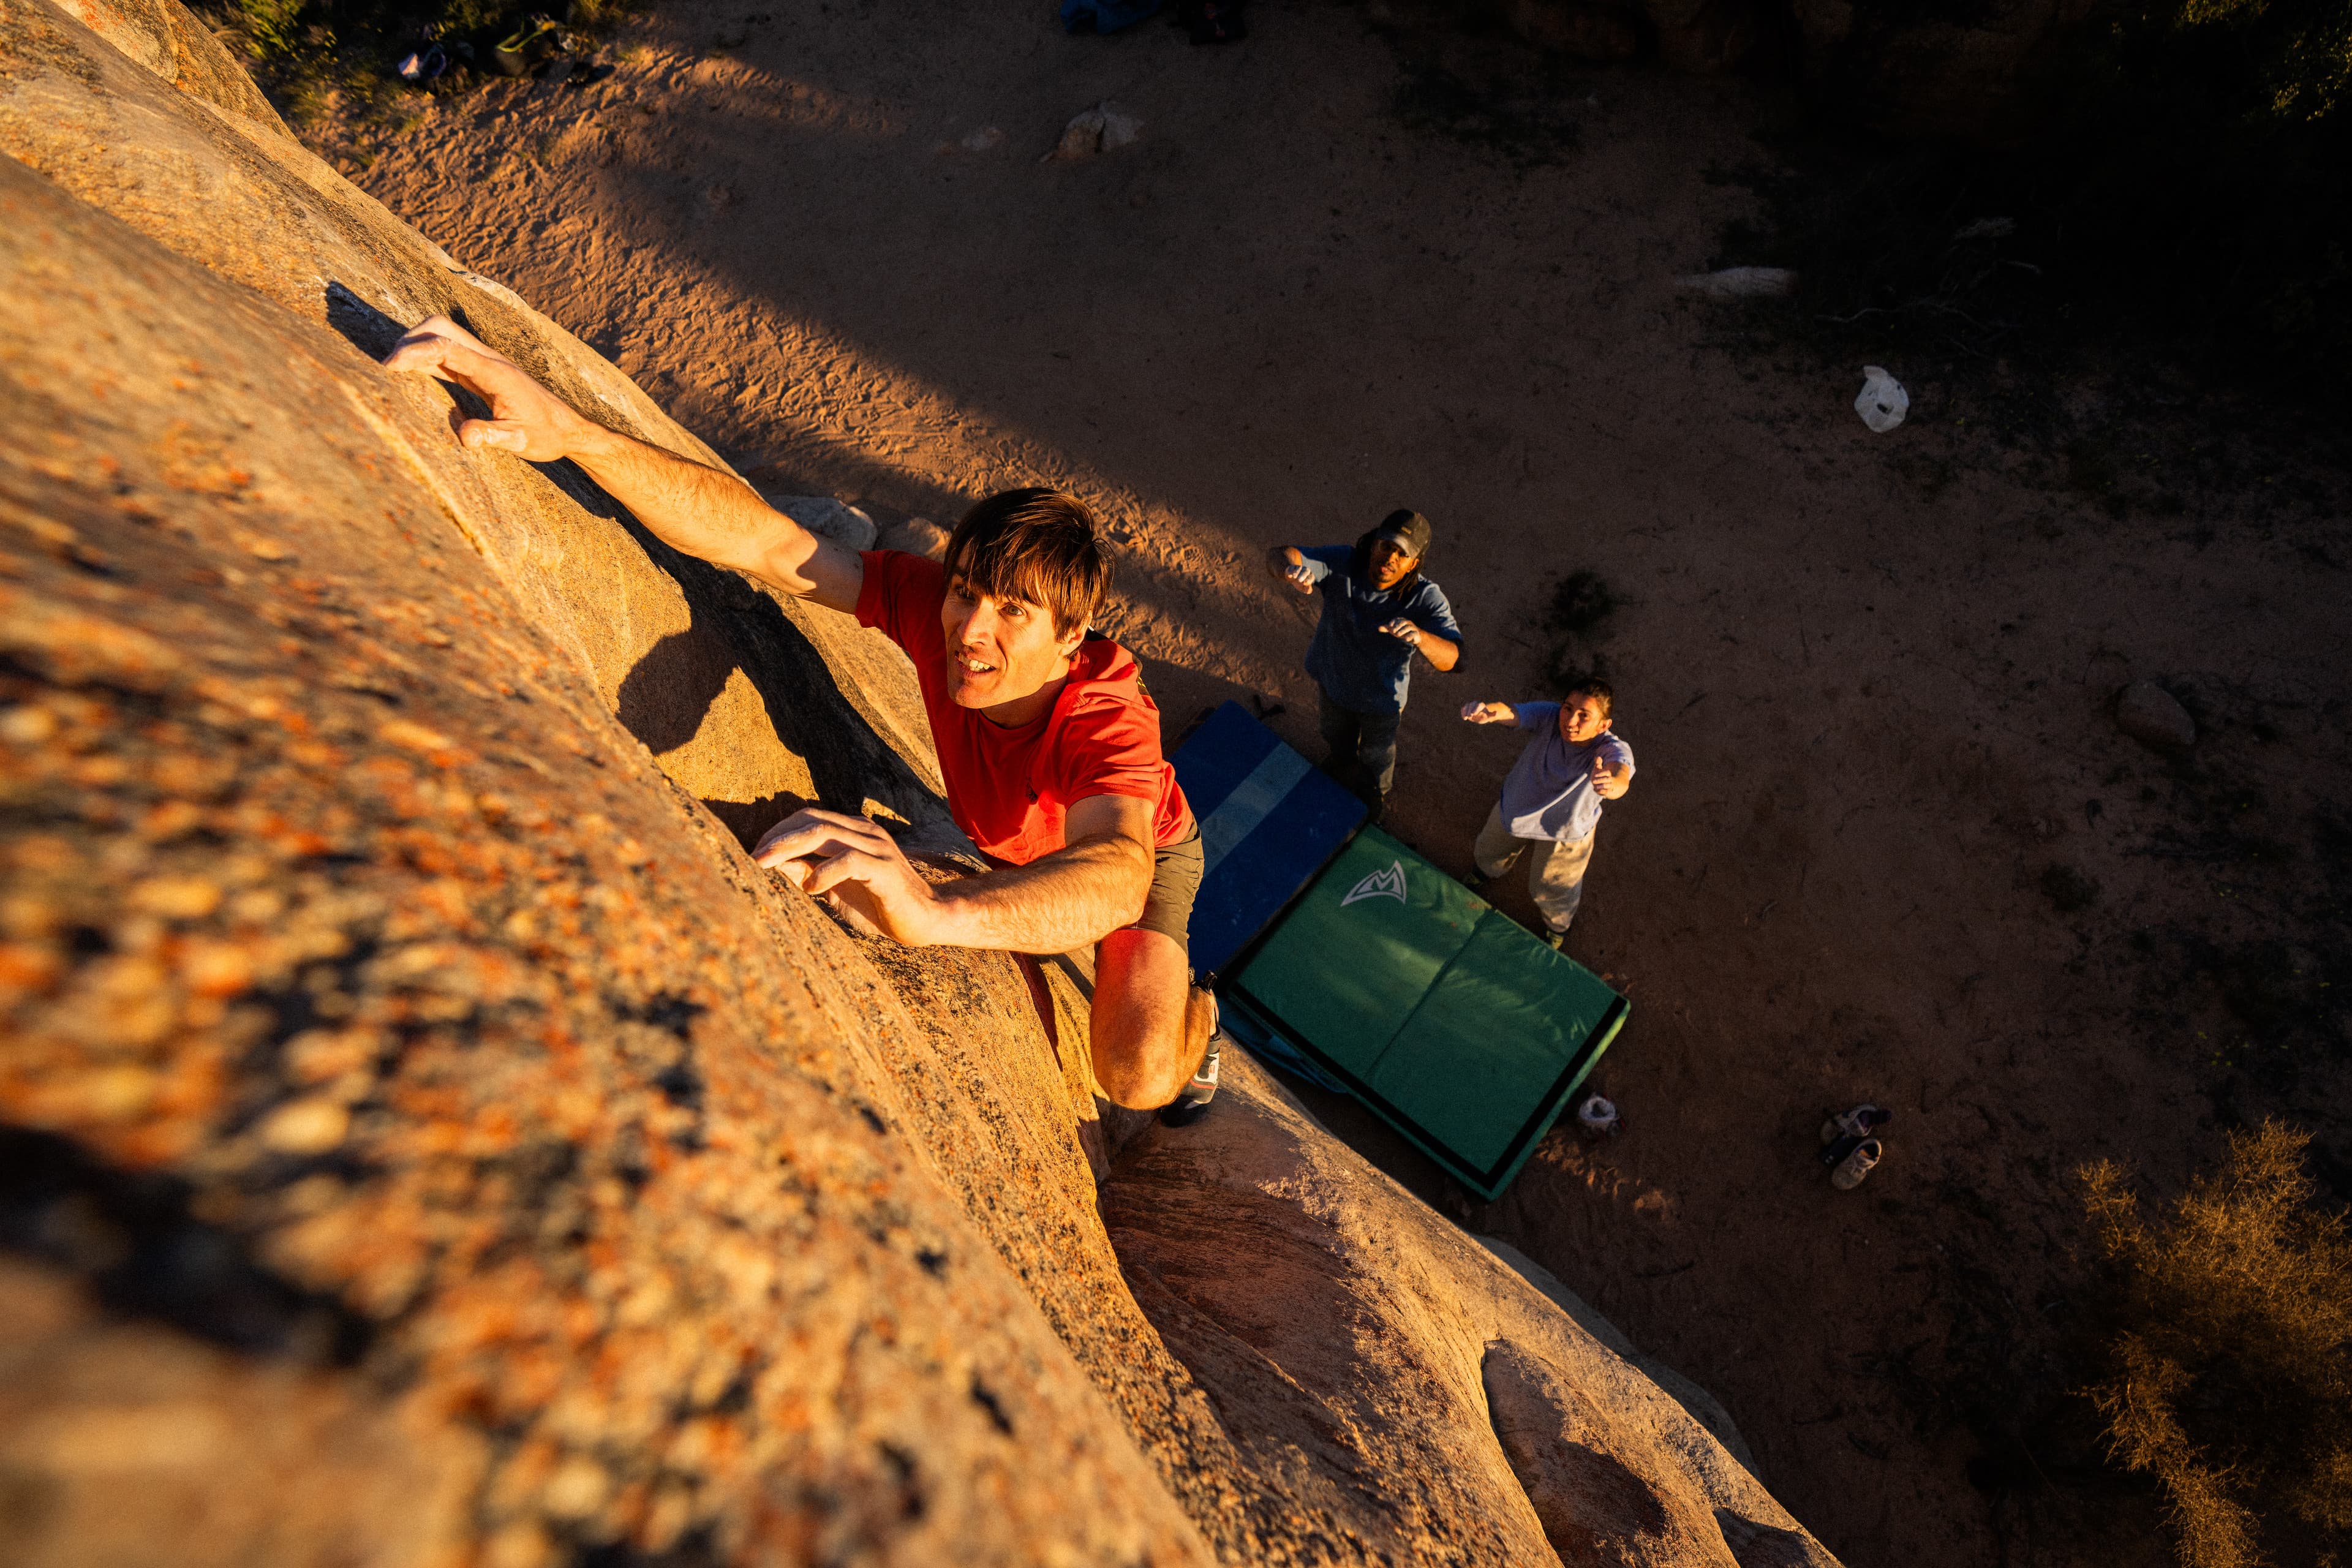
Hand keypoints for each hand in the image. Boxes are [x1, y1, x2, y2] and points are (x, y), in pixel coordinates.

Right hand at [382, 314, 589, 459]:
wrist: (567, 428)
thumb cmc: (545, 435)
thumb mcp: (521, 441)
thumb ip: (493, 436)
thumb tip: (465, 437)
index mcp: (496, 373)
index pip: (449, 349)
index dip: (416, 352)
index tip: (389, 366)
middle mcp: (488, 359)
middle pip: (441, 328)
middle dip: (411, 339)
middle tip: (388, 367)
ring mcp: (484, 362)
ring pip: (442, 335)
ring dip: (415, 345)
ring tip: (393, 370)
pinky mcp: (480, 370)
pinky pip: (446, 353)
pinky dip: (424, 357)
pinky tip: (410, 373)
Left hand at [753, 808, 943, 943]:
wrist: (925, 920)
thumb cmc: (878, 906)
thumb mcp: (834, 889)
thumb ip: (807, 872)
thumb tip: (772, 864)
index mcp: (854, 831)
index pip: (808, 817)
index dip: (778, 832)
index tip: (754, 854)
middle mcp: (864, 831)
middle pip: (811, 821)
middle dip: (777, 838)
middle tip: (752, 858)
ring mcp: (876, 847)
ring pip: (824, 834)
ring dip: (789, 848)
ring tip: (764, 866)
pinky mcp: (884, 868)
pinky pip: (848, 860)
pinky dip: (823, 872)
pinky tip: (811, 888)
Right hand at [1281, 562, 1314, 595]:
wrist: (1293, 579)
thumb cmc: (1300, 585)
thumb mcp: (1303, 588)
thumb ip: (1307, 590)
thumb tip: (1308, 590)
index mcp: (1310, 576)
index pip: (1311, 577)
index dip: (1309, 580)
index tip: (1305, 583)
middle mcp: (1306, 570)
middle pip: (1306, 571)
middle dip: (1303, 575)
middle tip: (1299, 580)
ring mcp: (1299, 568)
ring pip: (1299, 568)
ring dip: (1296, 572)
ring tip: (1294, 577)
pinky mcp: (1292, 566)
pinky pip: (1292, 567)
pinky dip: (1290, 571)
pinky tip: (1289, 575)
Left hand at [1380, 618, 1420, 643]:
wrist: (1415, 636)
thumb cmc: (1403, 631)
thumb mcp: (1395, 630)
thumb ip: (1387, 628)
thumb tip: (1378, 628)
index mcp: (1402, 621)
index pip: (1397, 619)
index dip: (1393, 622)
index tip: (1389, 626)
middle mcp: (1408, 623)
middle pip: (1403, 622)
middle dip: (1398, 626)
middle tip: (1393, 631)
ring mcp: (1412, 628)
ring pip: (1408, 627)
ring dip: (1403, 630)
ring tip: (1398, 635)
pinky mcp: (1415, 634)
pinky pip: (1413, 634)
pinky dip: (1409, 636)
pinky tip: (1406, 639)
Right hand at [1461, 700, 1511, 723]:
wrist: (1480, 717)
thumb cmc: (1485, 716)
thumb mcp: (1489, 717)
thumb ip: (1492, 715)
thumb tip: (1496, 713)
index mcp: (1482, 705)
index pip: (1479, 705)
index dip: (1476, 709)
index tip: (1474, 714)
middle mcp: (1476, 704)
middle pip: (1472, 704)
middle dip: (1470, 710)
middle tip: (1470, 716)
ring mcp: (1470, 706)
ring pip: (1467, 705)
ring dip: (1465, 711)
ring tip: (1466, 718)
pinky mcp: (1466, 708)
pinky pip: (1463, 708)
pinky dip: (1463, 712)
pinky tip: (1464, 718)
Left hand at [1590, 758, 1630, 798]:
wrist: (1611, 786)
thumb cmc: (1602, 776)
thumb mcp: (1599, 769)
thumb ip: (1598, 763)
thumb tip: (1598, 757)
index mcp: (1608, 774)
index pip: (1607, 772)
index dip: (1601, 773)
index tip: (1595, 774)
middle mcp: (1610, 780)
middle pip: (1607, 780)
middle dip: (1600, 780)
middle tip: (1593, 781)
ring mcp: (1610, 786)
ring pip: (1608, 787)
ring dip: (1602, 787)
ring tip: (1595, 787)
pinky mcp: (1608, 792)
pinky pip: (1606, 793)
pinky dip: (1600, 792)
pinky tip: (1594, 790)